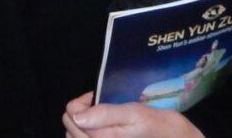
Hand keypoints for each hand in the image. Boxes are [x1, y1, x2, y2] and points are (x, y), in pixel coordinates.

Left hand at [63, 92, 202, 137]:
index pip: (71, 114)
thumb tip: (76, 116)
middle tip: (102, 107)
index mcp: (104, 137)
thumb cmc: (161, 127)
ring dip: (84, 126)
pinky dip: (89, 136)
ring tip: (104, 119)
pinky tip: (105, 131)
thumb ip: (106, 114)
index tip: (98, 98)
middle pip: (70, 127)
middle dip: (81, 113)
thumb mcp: (136, 114)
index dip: (82, 102)